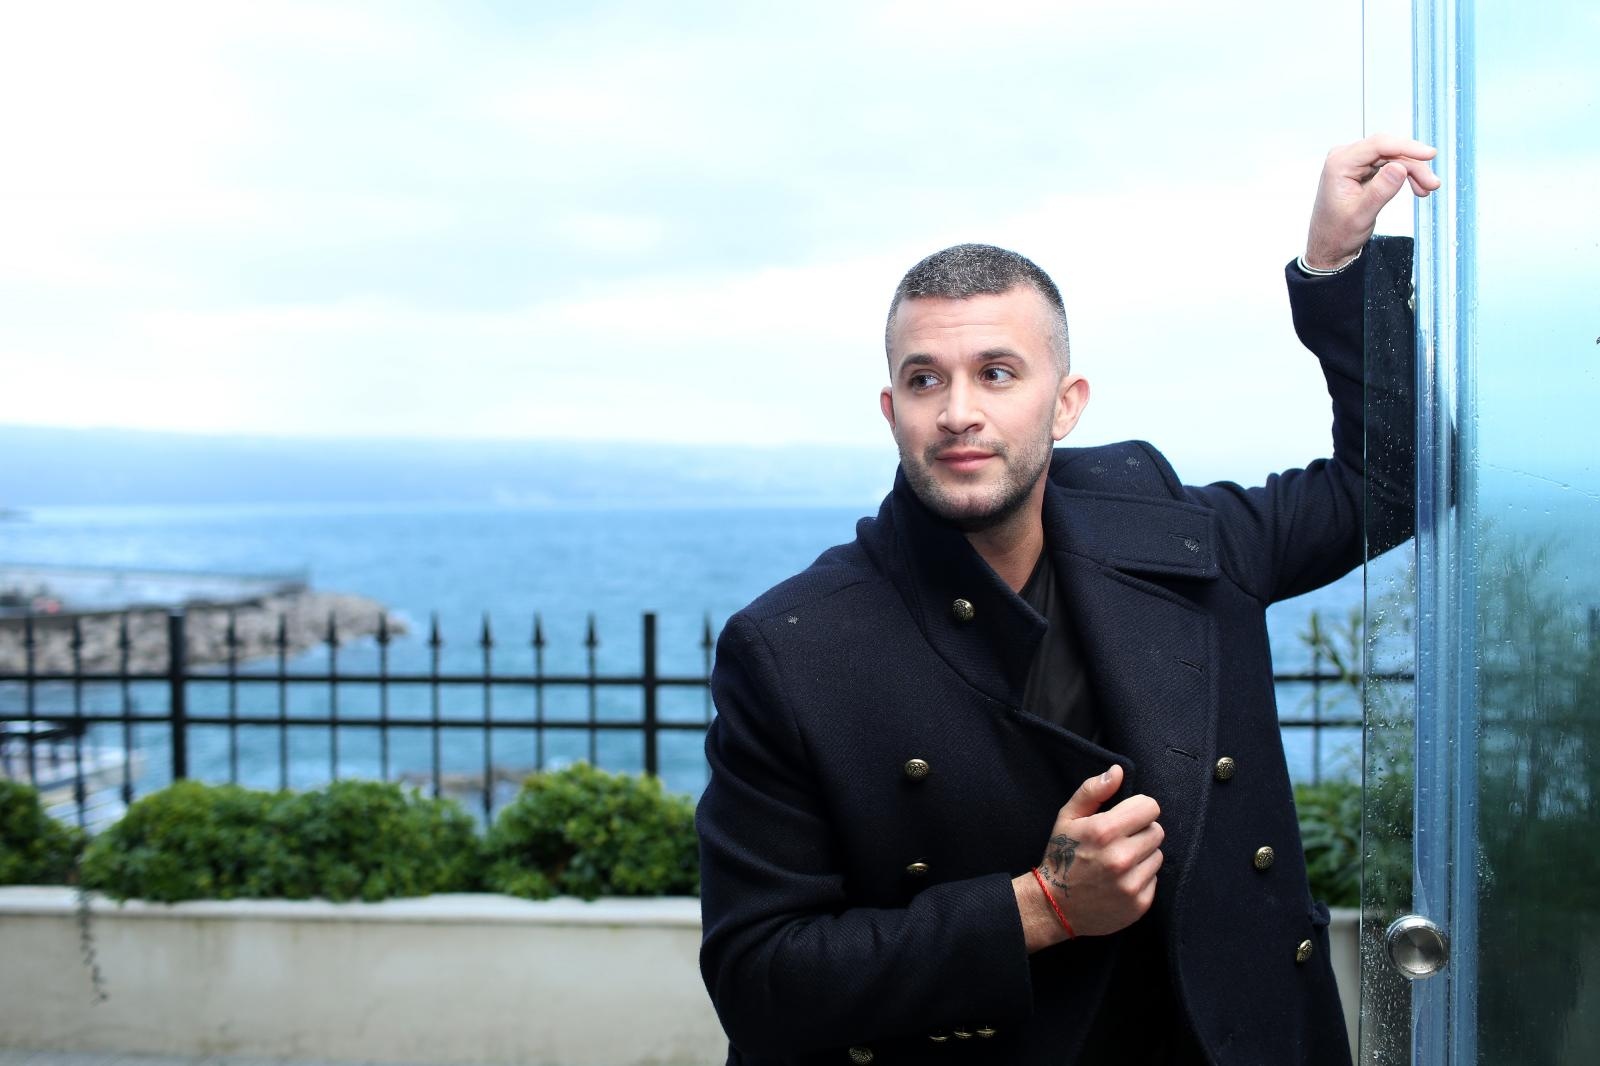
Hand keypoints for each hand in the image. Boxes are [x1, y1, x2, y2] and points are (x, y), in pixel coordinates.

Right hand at [1012, 764, 1162, 950]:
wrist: (1055, 905)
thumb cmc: (1062, 855)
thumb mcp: (1067, 817)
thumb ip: (1093, 791)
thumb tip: (1118, 771)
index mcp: (1104, 831)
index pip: (1150, 807)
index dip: (1138, 809)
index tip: (1127, 817)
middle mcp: (1121, 858)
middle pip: (1157, 831)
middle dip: (1141, 832)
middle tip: (1122, 840)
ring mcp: (1131, 883)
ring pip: (1158, 855)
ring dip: (1143, 855)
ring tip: (1120, 860)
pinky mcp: (1139, 904)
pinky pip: (1154, 879)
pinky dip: (1142, 877)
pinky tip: (1122, 879)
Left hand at [1304, 134, 1440, 269]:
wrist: (1329, 245)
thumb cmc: (1337, 233)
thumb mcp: (1361, 215)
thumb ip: (1380, 191)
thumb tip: (1400, 167)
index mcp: (1339, 164)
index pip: (1378, 145)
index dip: (1407, 147)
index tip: (1430, 154)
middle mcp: (1345, 157)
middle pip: (1389, 150)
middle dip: (1414, 165)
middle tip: (1432, 184)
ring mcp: (1354, 162)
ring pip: (1393, 157)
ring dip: (1413, 171)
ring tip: (1427, 189)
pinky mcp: (1362, 169)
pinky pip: (1389, 164)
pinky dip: (1405, 175)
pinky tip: (1417, 187)